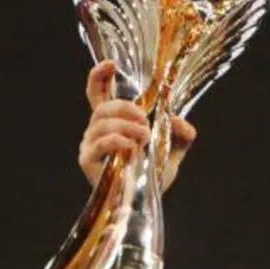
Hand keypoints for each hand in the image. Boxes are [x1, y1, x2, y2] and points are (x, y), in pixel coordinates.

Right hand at [79, 60, 197, 190]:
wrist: (146, 204)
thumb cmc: (153, 175)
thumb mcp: (173, 150)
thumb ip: (181, 133)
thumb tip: (180, 122)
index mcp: (112, 123)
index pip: (98, 93)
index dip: (99, 76)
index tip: (110, 64)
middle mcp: (96, 131)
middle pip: (102, 106)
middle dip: (127, 108)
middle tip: (146, 122)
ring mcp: (90, 146)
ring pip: (102, 122)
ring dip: (127, 126)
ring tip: (144, 137)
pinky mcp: (88, 162)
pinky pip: (100, 143)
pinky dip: (119, 141)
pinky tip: (133, 149)